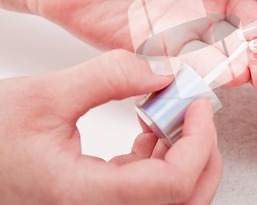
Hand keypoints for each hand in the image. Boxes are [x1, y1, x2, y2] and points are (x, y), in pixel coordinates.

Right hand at [0, 50, 220, 204]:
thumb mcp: (47, 95)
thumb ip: (109, 77)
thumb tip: (162, 71)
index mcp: (84, 195)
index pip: (172, 185)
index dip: (199, 142)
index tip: (199, 105)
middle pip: (185, 198)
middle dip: (202, 150)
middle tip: (196, 110)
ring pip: (173, 196)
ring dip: (184, 150)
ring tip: (170, 111)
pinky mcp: (102, 199)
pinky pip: (151, 187)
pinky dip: (162, 155)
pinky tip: (151, 127)